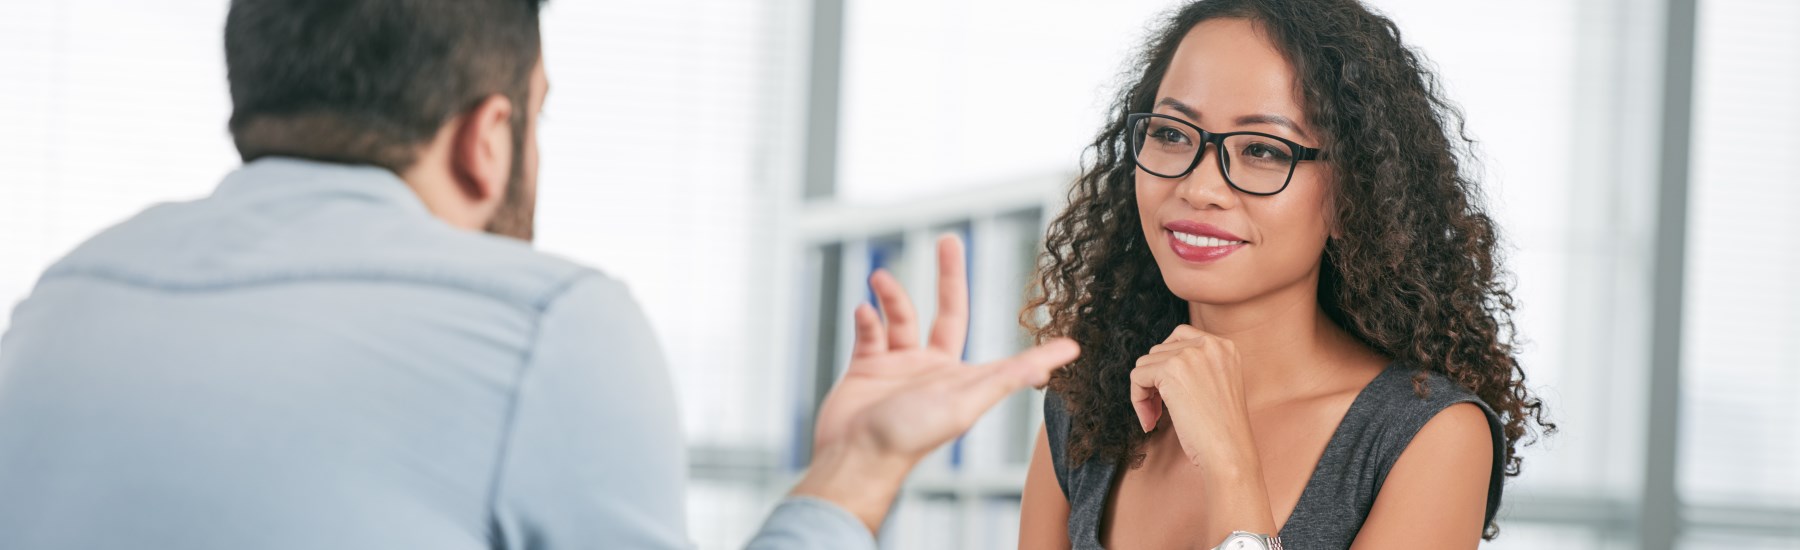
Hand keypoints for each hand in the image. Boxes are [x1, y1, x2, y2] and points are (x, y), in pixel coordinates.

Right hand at [792, 235, 1080, 532]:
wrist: (853, 456)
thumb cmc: (910, 437)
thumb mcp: (966, 404)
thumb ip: (1008, 377)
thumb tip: (1058, 358)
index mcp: (962, 380)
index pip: (1007, 357)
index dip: (1037, 349)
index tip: (1068, 342)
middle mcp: (932, 369)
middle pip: (946, 311)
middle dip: (948, 276)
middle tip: (948, 241)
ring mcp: (898, 367)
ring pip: (900, 317)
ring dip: (891, 295)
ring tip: (880, 278)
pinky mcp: (866, 369)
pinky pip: (869, 333)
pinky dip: (866, 319)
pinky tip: (864, 312)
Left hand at [1131, 324, 1277, 544]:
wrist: (1230, 454)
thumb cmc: (1223, 431)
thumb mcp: (1217, 387)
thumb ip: (1197, 368)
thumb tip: (1155, 363)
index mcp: (1226, 347)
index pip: (1180, 336)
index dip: (1166, 364)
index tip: (1168, 391)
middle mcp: (1211, 345)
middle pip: (1159, 351)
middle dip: (1154, 381)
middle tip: (1159, 411)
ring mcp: (1191, 355)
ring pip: (1145, 363)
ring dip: (1145, 392)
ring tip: (1156, 418)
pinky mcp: (1171, 370)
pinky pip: (1137, 377)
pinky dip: (1138, 400)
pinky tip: (1151, 421)